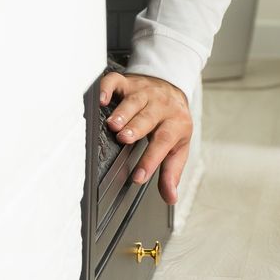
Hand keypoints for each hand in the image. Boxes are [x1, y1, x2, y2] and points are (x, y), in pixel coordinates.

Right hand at [97, 70, 192, 202]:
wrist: (173, 87)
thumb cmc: (173, 122)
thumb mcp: (179, 147)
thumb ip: (172, 172)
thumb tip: (170, 197)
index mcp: (175, 124)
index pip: (164, 142)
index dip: (152, 159)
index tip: (138, 176)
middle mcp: (160, 107)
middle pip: (148, 117)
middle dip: (136, 127)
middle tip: (124, 138)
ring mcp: (144, 92)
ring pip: (134, 100)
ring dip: (123, 112)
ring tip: (113, 124)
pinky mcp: (129, 82)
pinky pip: (117, 82)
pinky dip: (107, 88)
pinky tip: (100, 99)